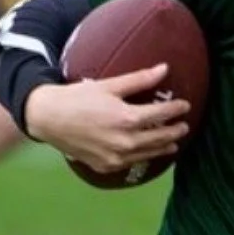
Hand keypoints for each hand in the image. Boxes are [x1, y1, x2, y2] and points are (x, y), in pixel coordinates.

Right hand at [23, 64, 190, 171]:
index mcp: (127, 119)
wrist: (48, 119)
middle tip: (184, 127)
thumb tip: (165, 69)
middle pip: (158, 138)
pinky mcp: (104, 166)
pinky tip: (147, 153)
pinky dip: (143, 158)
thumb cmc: (77, 98)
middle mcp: (124, 142)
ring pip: (147, 154)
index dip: (176, 109)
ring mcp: (115, 157)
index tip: (185, 105)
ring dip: (163, 148)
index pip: (161, 114)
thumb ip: (139, 79)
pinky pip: (131, 163)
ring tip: (173, 144)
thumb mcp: (109, 85)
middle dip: (174, 132)